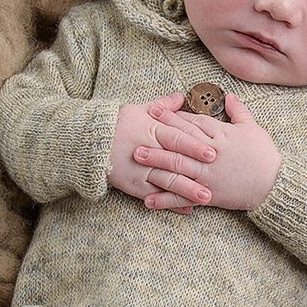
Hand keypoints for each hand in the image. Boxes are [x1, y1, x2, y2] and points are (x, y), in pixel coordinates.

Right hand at [108, 94, 215, 212]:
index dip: (194, 145)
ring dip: (187, 190)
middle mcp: (148, 151)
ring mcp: (141, 170)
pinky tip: (187, 209)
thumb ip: (162, 106)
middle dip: (196, 168)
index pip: (176, 138)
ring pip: (167, 181)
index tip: (212, 151)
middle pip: (175, 161)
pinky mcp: (134, 186)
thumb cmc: (117, 124)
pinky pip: (156, 196)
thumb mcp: (139, 110)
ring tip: (206, 197)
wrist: (90, 143)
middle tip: (216, 174)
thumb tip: (181, 97)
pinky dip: (171, 203)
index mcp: (151, 130)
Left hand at [136, 91, 281, 212]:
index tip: (156, 109)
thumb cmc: (264, 156)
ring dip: (156, 162)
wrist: (274, 185)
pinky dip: (165, 199)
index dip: (173, 116)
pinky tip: (148, 200)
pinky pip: (183, 197)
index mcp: (221, 136)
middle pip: (180, 142)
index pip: (193, 122)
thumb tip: (228, 96)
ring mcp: (208, 175)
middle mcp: (211, 154)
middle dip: (158, 135)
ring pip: (178, 167)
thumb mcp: (253, 129)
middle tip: (138, 131)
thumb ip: (239, 111)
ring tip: (137, 157)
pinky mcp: (208, 194)